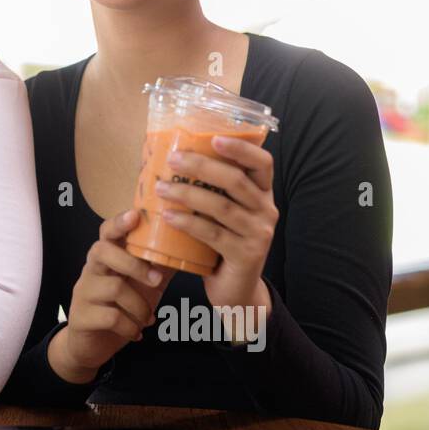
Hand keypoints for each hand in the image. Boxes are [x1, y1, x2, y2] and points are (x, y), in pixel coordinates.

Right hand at [48, 209, 176, 381]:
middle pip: (103, 251)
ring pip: (114, 287)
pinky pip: (111, 316)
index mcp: (106, 258)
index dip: (119, 222)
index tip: (135, 216)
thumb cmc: (119, 308)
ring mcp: (84, 292)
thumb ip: (159, 268)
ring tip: (147, 318)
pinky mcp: (82, 317)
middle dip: (134, 264)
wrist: (90, 345)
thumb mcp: (142, 286)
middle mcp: (91, 270)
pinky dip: (131, 326)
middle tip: (156, 281)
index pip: (107, 232)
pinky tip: (137, 332)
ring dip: (139, 306)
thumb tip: (188, 249)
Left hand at [156, 136, 277, 313]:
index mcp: (263, 194)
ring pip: (221, 206)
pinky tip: (168, 216)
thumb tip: (175, 158)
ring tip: (161, 188)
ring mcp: (259, 233)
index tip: (214, 138)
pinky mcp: (246, 254)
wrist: (237, 291)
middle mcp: (267, 210)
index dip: (241, 148)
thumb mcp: (225, 213)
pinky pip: (212, 233)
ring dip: (187, 193)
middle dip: (201, 166)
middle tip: (172, 160)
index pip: (262, 163)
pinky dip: (188, 222)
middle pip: (236, 180)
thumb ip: (213, 190)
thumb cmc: (224, 243)